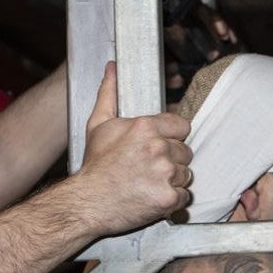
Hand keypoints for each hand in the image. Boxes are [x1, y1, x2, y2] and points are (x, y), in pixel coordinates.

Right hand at [74, 62, 193, 234]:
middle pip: (185, 151)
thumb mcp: (98, 125)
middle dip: (171, 160)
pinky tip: (153, 197)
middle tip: (148, 168)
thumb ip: (109, 94)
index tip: (157, 147)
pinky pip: (184, 196)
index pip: (182, 126)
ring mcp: (165, 173)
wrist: (86, 203)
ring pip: (186, 174)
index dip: (171, 137)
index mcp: (146, 127)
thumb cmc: (94, 166)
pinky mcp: (168, 197)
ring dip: (172, 180)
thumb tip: (112, 68)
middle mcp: (158, 148)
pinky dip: (172, 200)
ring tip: (149, 183)